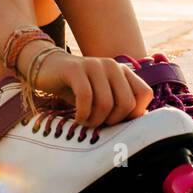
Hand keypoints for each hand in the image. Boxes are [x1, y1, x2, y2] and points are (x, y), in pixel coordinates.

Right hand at [26, 50, 153, 129]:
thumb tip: (138, 127)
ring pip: (106, 103)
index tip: (117, 122)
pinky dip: (82, 114)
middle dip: (112, 121)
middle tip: (98, 124)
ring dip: (95, 120)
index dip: (134, 114)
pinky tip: (77, 118)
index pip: (145, 94)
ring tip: (86, 122)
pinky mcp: (75, 69)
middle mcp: (113, 66)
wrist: (48, 68)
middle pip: (127, 103)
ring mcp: (94, 65)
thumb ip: (119, 106)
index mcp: (123, 72)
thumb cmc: (78, 89)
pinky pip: (85, 97)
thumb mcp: (101, 97)